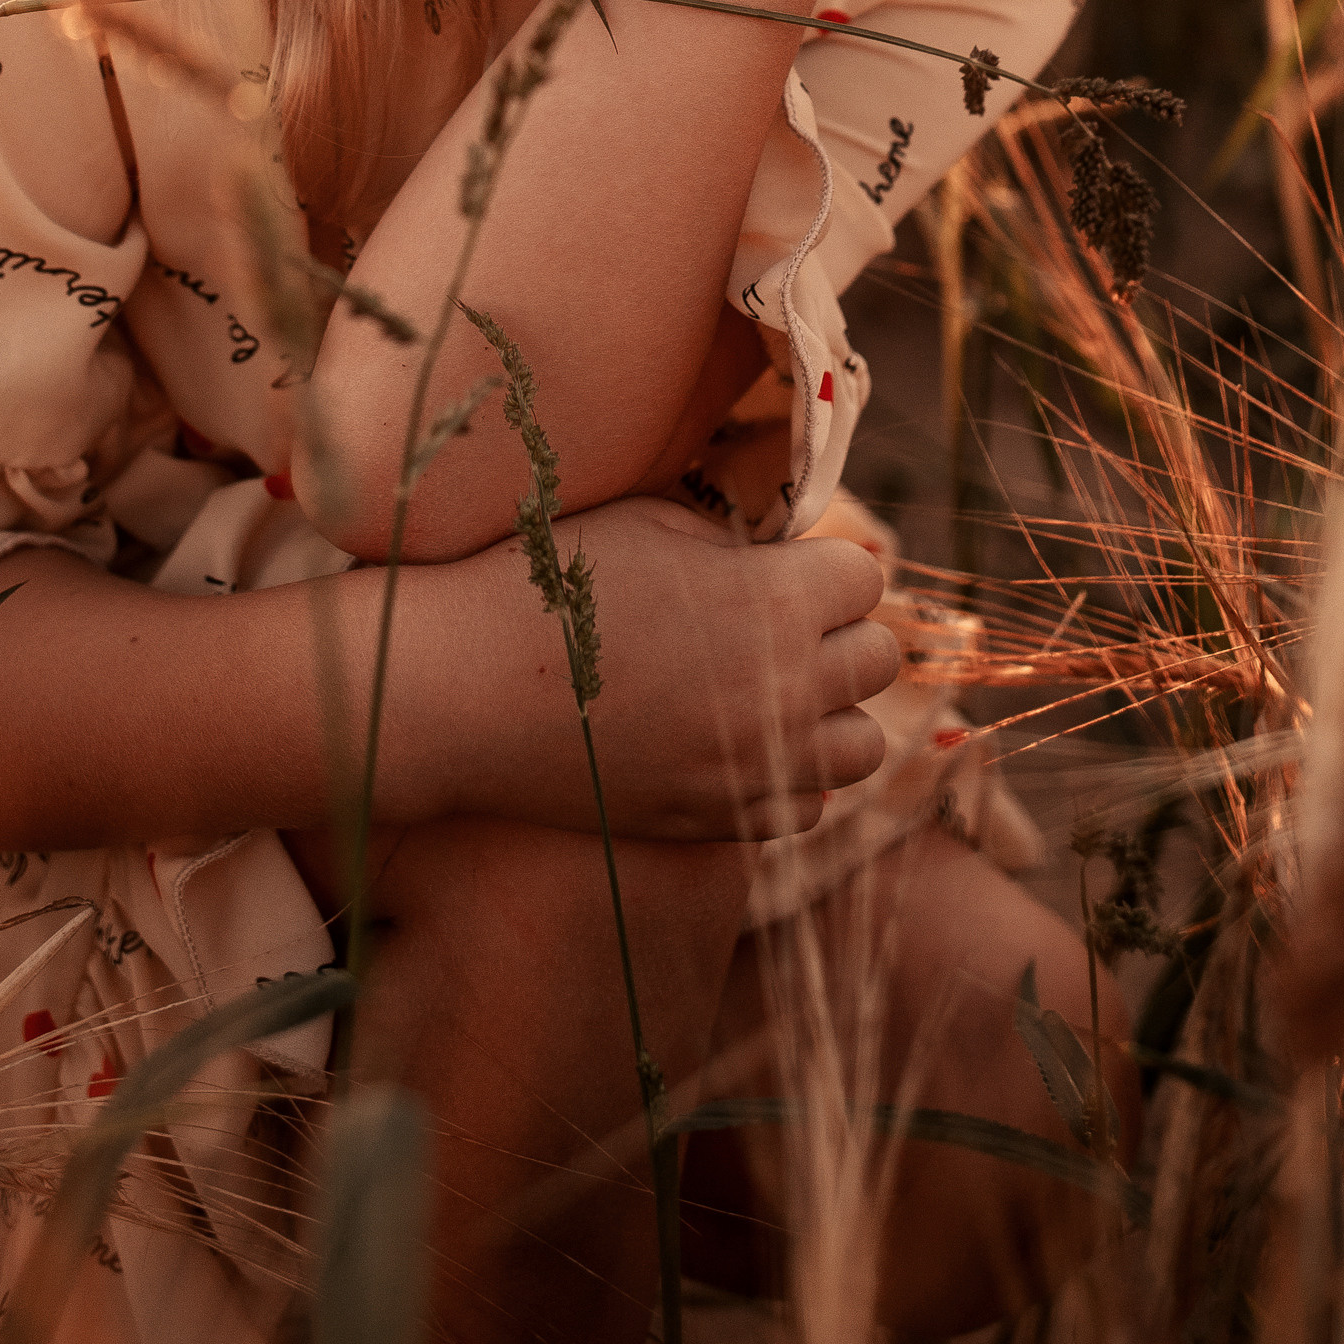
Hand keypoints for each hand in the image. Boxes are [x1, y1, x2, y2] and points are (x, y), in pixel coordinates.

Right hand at [430, 498, 898, 841]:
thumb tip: (783, 553)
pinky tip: (737, 744)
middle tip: (776, 623)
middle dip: (838, 633)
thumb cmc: (549, 581)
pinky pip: (804, 808)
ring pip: (862, 747)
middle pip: (879, 660)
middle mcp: (784, 690)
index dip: (825, 567)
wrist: (463, 689)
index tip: (782, 566)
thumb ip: (737, 540)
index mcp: (775, 601)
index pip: (866, 577)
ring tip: (773, 689)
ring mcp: (753, 766)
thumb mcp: (653, 521)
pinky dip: (787, 777)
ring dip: (830, 713)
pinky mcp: (717, 822)